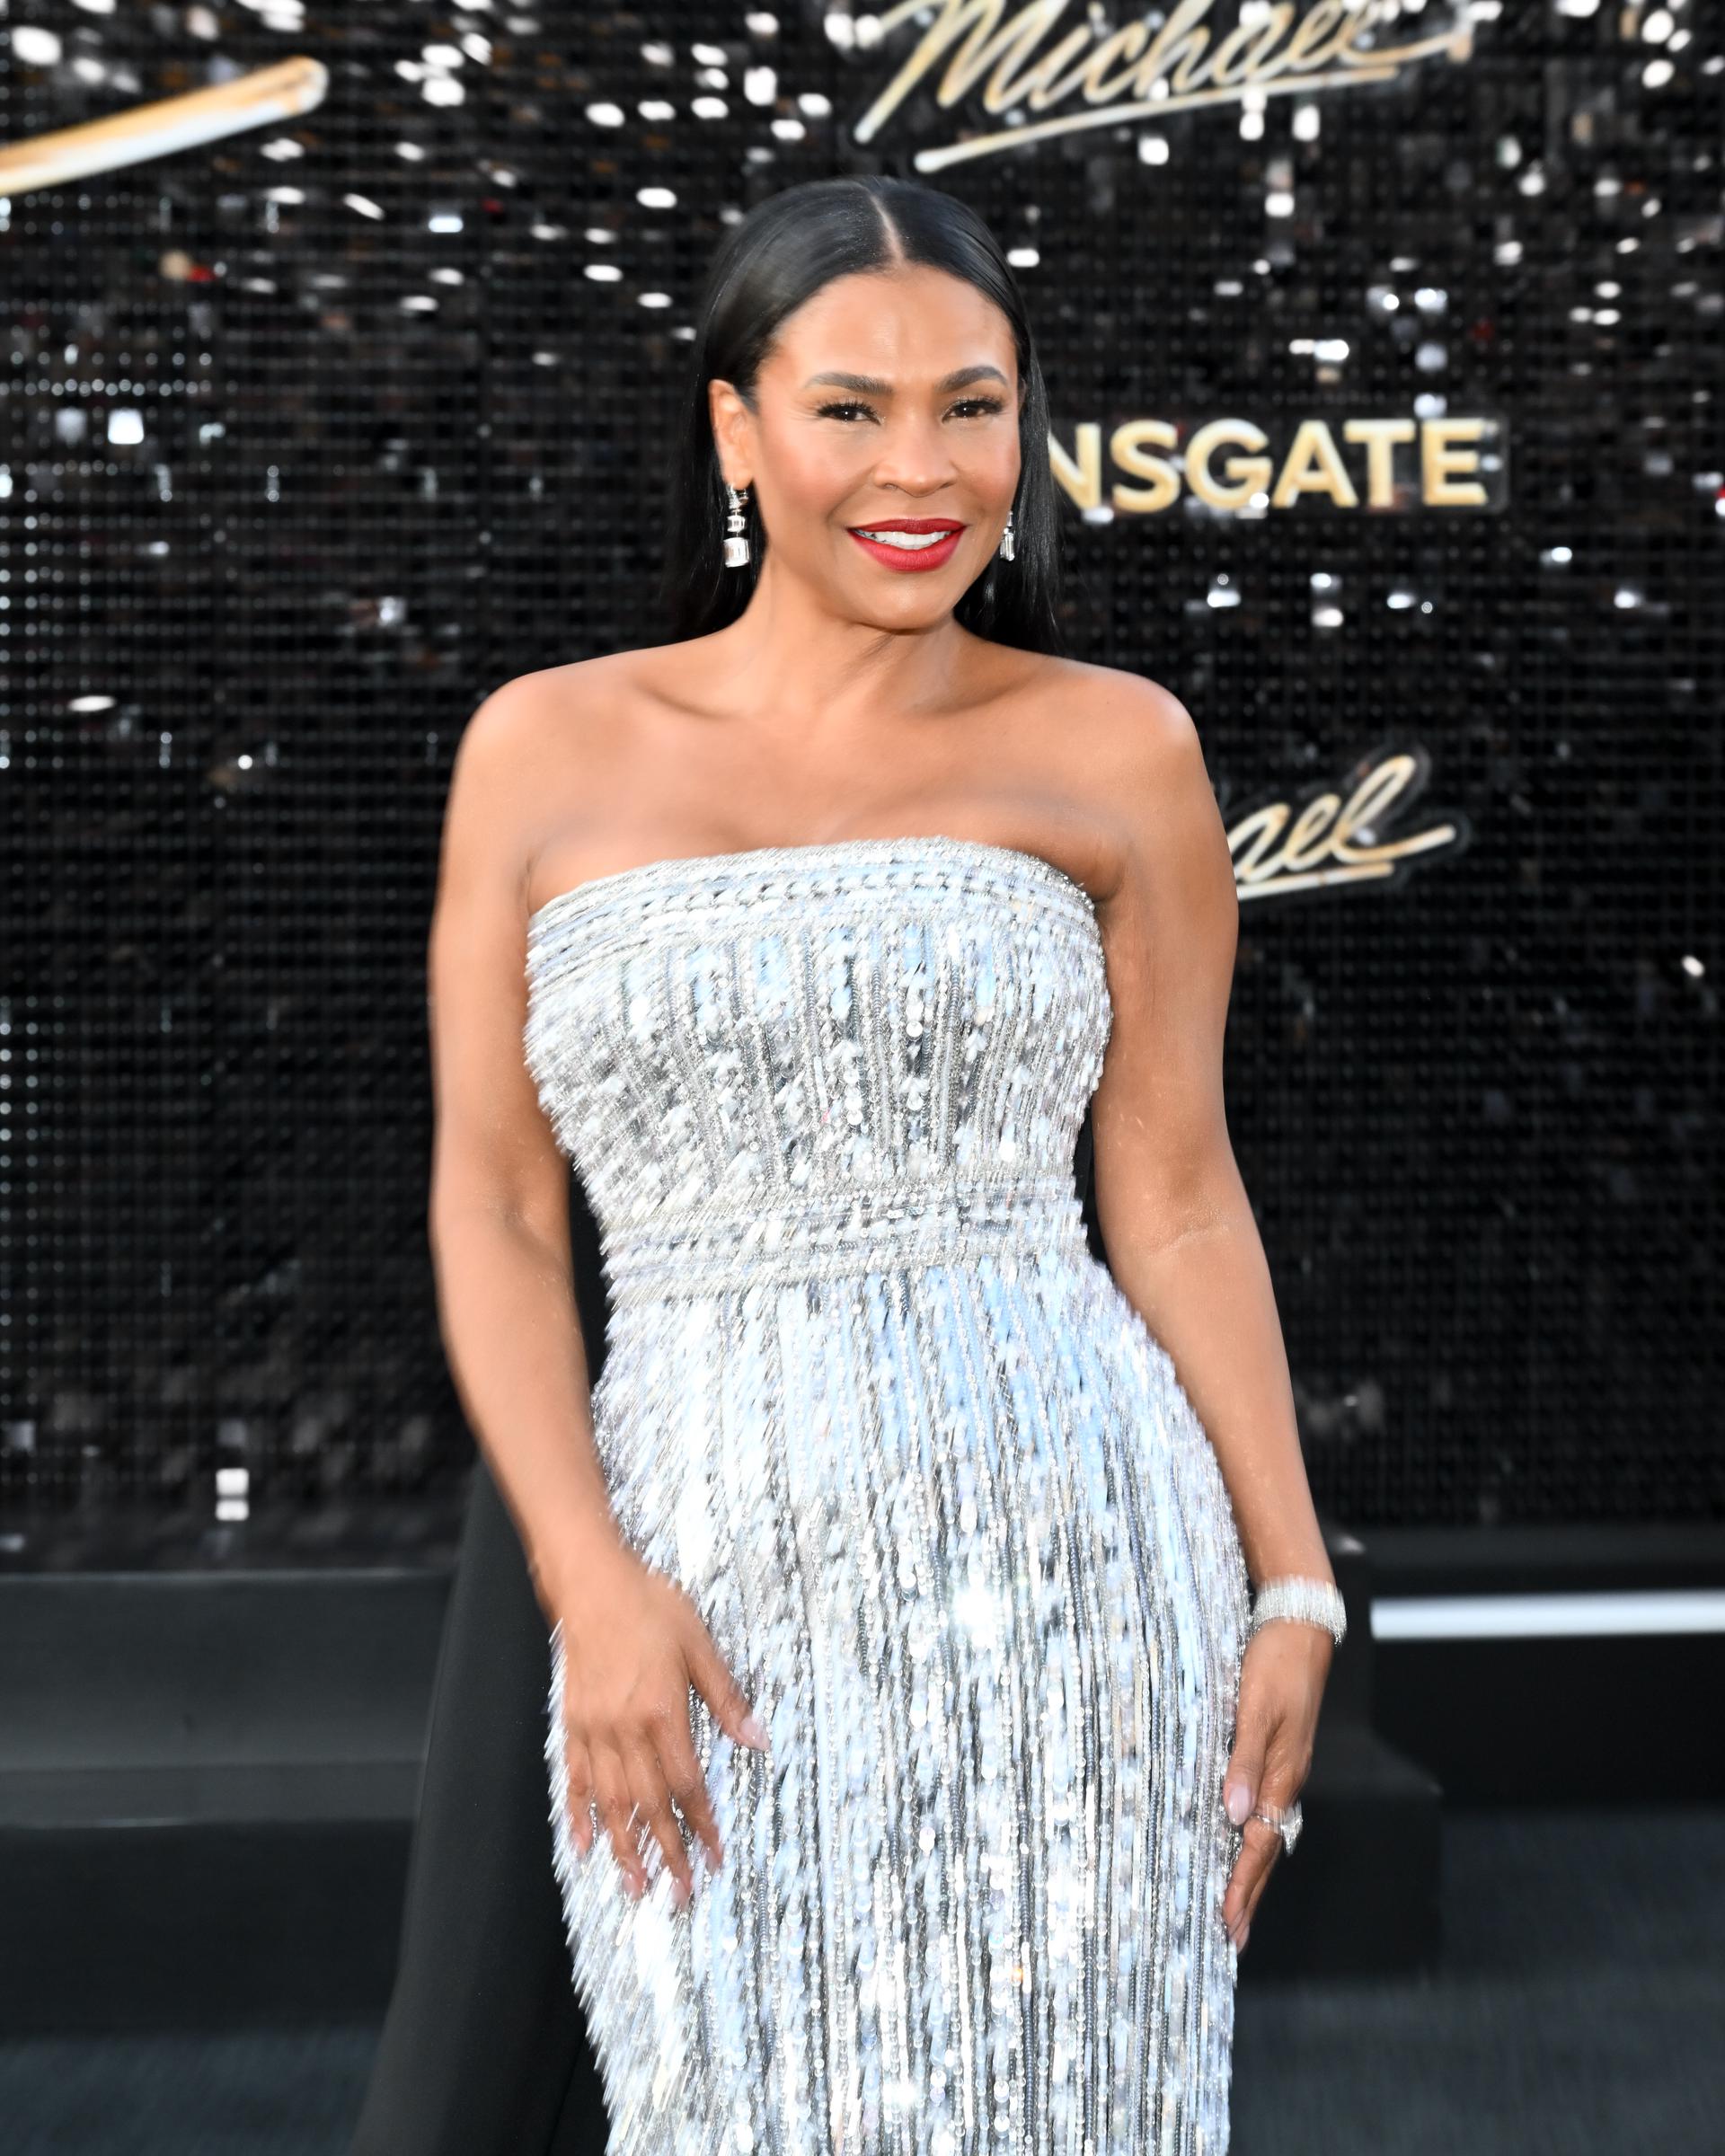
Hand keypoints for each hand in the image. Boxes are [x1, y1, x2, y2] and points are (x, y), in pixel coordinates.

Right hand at [551, 1536, 767, 1908]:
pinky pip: (575, 1779)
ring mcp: (594, 1730)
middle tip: (680, 1893)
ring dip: (625, 1848)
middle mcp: (625, 1730)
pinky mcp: (572, 1723)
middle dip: (668, 1853)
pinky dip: (580, 1815)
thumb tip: (758, 1739)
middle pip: (649, 1805)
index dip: (703, 1825)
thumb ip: (726, 1696)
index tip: (715, 1857)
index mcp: (662, 1713)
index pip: (687, 1784)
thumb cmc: (650, 1606)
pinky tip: (585, 1845)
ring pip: (611, 1802)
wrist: (592, 1583)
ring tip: (636, 1885)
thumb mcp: (700, 1644)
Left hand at [1219, 1620, 1331, 1953]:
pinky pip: (1267, 1811)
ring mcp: (1285, 1769)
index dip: (1241, 1885)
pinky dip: (1254, 1839)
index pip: (1258, 1844)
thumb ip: (1243, 1759)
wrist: (1299, 1627)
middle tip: (1232, 1938)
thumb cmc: (1274, 1664)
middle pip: (1267, 1850)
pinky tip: (1242, 1845)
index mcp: (1282, 1774)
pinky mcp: (1280, 1754)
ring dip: (1251, 1872)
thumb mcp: (1254, 1707)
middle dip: (1249, 1893)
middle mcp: (1286, 1779)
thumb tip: (1234, 1814)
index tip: (1226, 1923)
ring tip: (1237, 1906)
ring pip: (1268, 1834)